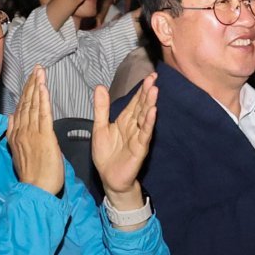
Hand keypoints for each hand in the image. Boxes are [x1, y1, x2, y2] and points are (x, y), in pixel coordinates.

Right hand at [8, 67, 64, 195]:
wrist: (36, 189)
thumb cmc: (33, 174)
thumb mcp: (18, 151)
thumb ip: (15, 133)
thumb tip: (12, 117)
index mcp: (16, 134)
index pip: (21, 108)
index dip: (26, 92)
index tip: (30, 79)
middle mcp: (21, 131)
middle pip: (26, 103)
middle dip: (31, 84)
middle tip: (36, 68)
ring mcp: (31, 133)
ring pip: (33, 106)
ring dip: (37, 87)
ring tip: (39, 72)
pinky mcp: (44, 137)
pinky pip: (43, 115)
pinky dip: (43, 100)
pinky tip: (43, 88)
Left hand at [92, 74, 156, 200]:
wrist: (109, 178)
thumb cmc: (106, 154)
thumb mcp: (99, 127)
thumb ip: (101, 108)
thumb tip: (100, 86)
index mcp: (125, 121)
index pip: (135, 102)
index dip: (141, 90)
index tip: (150, 76)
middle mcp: (134, 127)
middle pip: (142, 107)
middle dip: (148, 93)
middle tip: (154, 78)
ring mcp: (138, 137)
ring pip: (145, 117)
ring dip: (150, 104)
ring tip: (155, 90)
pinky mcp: (140, 148)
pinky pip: (145, 133)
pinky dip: (149, 122)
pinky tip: (153, 112)